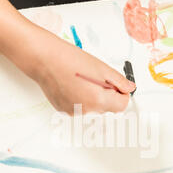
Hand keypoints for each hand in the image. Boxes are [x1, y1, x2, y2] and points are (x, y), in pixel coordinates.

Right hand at [14, 28, 135, 114]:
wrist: (43, 59)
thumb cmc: (68, 60)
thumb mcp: (100, 67)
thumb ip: (119, 81)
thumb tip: (129, 88)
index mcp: (97, 100)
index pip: (122, 106)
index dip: (121, 93)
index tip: (115, 84)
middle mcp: (86, 111)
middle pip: (107, 108)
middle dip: (107, 95)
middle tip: (96, 78)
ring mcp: (74, 112)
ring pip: (94, 108)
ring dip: (94, 97)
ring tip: (82, 80)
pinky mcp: (64, 110)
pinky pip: (80, 107)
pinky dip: (81, 98)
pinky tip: (73, 84)